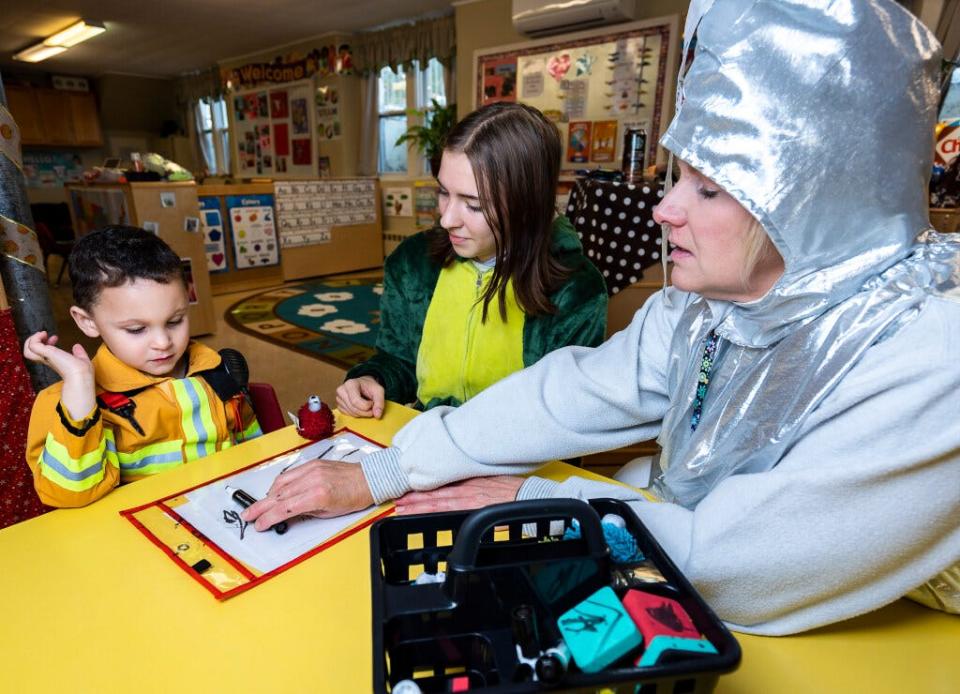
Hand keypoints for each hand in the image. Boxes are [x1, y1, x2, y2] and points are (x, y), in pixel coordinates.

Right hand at [23, 331, 95, 419]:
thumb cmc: (83, 371)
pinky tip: (44, 334)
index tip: (55, 338)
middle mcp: (48, 360)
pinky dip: (35, 338)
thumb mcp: (82, 359)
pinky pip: (32, 345)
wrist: (81, 376)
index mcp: (55, 361)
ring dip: (32, 339)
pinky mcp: (46, 354)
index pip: (43, 353)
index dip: (46, 343)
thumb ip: (79, 353)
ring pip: (27, 351)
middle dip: (35, 341)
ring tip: (42, 334)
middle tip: (45, 334)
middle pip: (31, 353)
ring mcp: (46, 357)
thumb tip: (77, 346)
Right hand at [241, 459, 374, 529]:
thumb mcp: (329, 513)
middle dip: (260, 507)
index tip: (259, 525)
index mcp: (317, 495)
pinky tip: (275, 491)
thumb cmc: (354, 497)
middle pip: (278, 495)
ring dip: (268, 495)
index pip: (285, 509)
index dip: (268, 518)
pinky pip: (290, 473)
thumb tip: (288, 515)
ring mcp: (311, 469)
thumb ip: (306, 512)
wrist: (368, 478)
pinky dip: (280, 483)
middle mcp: (312, 480)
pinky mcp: (313, 463)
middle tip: (248, 515)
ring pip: (281, 483)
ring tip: (260, 506)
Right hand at [335, 376, 384, 418]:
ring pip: (352, 413)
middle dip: (366, 412)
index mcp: (350, 384)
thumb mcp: (379, 391)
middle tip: (372, 408)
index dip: (367, 406)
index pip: (356, 401)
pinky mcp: (339, 406)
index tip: (373, 403)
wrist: (363, 385)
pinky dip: (357, 414)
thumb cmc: (369, 386)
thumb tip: (377, 415)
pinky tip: (361, 408)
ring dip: (363, 414)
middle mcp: (341, 390)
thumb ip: (380, 402)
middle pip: (354, 409)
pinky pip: (349, 415)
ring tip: (367, 407)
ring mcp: (338, 399)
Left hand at [394, 476, 524, 514]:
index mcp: (467, 481)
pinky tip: (423, 517)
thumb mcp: (487, 479)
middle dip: (414, 498)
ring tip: (402, 509)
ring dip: (418, 506)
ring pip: (437, 503)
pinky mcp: (473, 510)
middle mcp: (464, 489)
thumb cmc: (510, 487)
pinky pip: (449, 512)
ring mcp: (467, 500)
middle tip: (397, 502)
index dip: (422, 488)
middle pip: (434, 493)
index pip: (439, 484)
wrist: (525, 495)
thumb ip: (470, 483)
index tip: (408, 489)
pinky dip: (434, 514)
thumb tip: (456, 484)